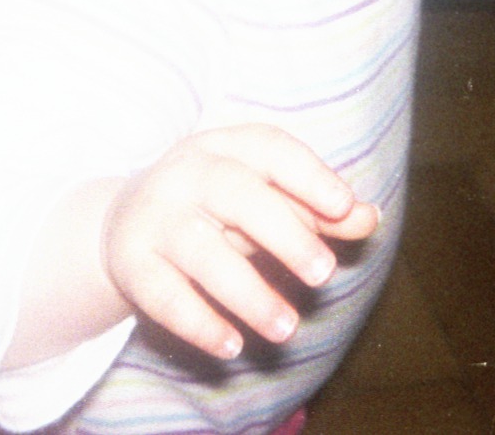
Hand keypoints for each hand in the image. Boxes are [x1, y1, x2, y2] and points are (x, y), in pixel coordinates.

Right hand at [101, 124, 377, 360]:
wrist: (124, 220)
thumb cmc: (217, 207)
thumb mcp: (264, 197)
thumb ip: (318, 210)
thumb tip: (370, 217)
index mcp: (226, 148)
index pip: (269, 149)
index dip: (307, 175)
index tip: (343, 205)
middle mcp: (186, 175)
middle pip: (234, 194)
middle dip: (283, 233)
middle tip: (323, 274)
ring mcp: (155, 218)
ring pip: (201, 251)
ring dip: (247, 292)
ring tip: (287, 329)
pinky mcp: (132, 263)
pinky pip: (164, 294)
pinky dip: (198, 322)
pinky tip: (232, 346)